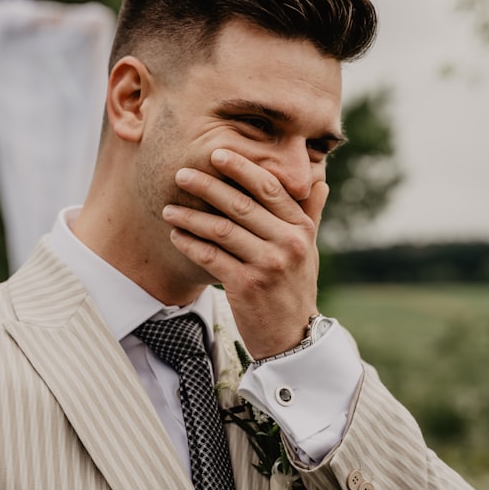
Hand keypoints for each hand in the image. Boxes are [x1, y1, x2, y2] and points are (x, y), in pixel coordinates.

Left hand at [163, 148, 325, 358]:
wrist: (293, 336)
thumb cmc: (296, 286)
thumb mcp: (309, 248)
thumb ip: (310, 212)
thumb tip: (319, 178)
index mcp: (301, 228)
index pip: (269, 188)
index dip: (242, 168)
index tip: (217, 153)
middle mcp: (288, 243)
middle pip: (240, 204)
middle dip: (207, 185)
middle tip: (181, 173)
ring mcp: (268, 265)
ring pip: (221, 230)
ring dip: (191, 216)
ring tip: (168, 208)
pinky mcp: (246, 286)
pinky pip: (210, 257)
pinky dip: (189, 244)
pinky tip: (175, 235)